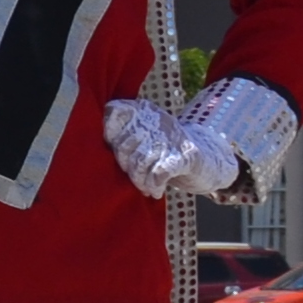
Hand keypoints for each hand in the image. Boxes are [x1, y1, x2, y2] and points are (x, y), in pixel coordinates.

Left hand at [103, 98, 239, 200]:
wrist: (207, 162)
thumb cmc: (164, 153)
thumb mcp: (142, 138)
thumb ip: (120, 137)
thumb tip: (94, 145)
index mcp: (144, 111)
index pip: (114, 111)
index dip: (110, 132)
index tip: (114, 145)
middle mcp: (157, 120)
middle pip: (123, 145)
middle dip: (125, 165)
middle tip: (134, 174)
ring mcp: (172, 138)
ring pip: (139, 162)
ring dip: (139, 180)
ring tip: (144, 186)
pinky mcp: (185, 157)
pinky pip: (158, 172)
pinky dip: (153, 185)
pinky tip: (156, 191)